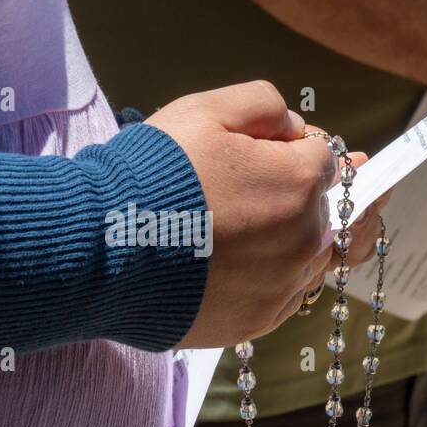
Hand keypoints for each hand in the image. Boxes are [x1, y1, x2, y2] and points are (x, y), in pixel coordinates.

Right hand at [146, 81, 344, 346]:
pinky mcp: (256, 322)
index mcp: (299, 183)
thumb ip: (263, 104)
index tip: (258, 157)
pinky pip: (279, 297)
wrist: (103, 248)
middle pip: (316, 212)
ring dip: (279, 244)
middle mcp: (304, 240)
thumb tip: (293, 127)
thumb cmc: (152, 175)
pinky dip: (261, 281)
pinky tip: (224, 268)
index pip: (322, 161)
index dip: (289, 152)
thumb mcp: (204, 110)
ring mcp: (282, 288)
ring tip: (227, 235)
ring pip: (303, 259)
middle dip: (286, 198)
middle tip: (233, 196)